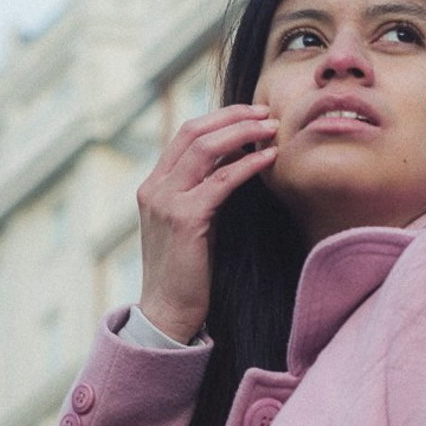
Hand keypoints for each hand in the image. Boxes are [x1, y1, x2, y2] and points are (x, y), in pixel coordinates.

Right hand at [136, 105, 277, 341]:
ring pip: (207, 148)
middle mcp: (154, 188)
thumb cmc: (188, 270)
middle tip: (266, 113)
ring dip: (244, 133)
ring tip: (272, 129)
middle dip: (234, 117)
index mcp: (153, 185)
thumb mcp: (192, 220)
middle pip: (194, 132)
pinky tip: (270, 158)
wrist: (167, 312)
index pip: (186, 134)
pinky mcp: (185, 219)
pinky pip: (222, 180)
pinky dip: (249, 164)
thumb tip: (236, 156)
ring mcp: (166, 202)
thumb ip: (203, 188)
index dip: (221, 117)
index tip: (251, 113)